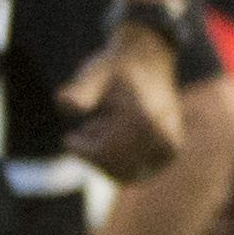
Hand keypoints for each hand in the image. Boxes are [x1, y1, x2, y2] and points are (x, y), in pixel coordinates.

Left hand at [58, 24, 181, 183]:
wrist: (146, 60)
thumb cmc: (114, 69)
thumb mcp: (93, 74)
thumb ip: (80, 90)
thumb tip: (64, 102)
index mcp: (146, 122)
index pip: (107, 156)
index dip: (83, 152)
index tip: (70, 137)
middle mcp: (164, 137)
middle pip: (117, 170)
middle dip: (97, 155)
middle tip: (93, 126)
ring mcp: (169, 148)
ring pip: (126, 174)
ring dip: (108, 157)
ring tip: (106, 125)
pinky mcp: (169, 153)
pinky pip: (136, 172)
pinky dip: (119, 160)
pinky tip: (116, 135)